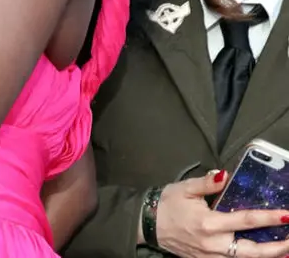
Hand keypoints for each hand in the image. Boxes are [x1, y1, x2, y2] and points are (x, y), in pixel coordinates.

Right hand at [155, 170, 288, 257]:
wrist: (148, 225)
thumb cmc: (167, 204)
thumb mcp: (184, 188)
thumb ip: (207, 183)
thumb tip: (225, 175)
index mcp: (209, 223)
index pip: (246, 220)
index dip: (269, 218)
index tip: (287, 215)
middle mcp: (214, 244)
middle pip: (253, 251)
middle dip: (278, 247)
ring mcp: (211, 257)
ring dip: (269, 257)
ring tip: (287, 251)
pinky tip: (265, 256)